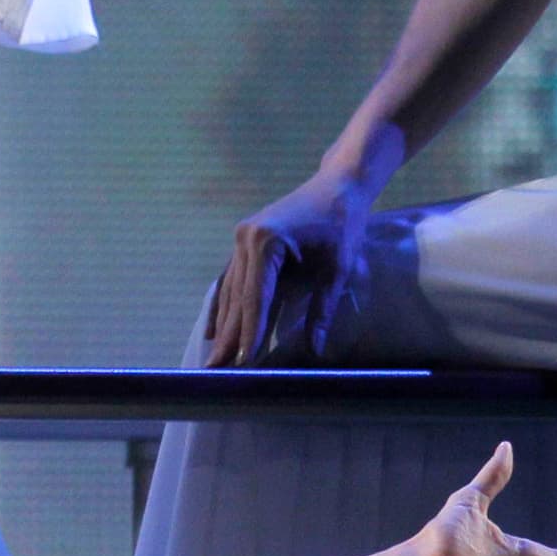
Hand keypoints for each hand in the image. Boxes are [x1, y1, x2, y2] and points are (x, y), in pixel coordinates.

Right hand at [204, 171, 379, 365]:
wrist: (339, 185)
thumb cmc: (342, 223)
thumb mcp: (337, 268)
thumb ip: (323, 309)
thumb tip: (316, 348)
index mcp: (266, 242)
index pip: (256, 298)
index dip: (249, 333)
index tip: (243, 363)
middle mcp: (245, 239)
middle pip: (237, 297)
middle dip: (229, 336)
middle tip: (216, 370)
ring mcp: (241, 239)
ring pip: (230, 290)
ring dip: (223, 325)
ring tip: (214, 358)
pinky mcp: (245, 242)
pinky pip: (230, 279)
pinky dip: (224, 305)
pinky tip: (214, 330)